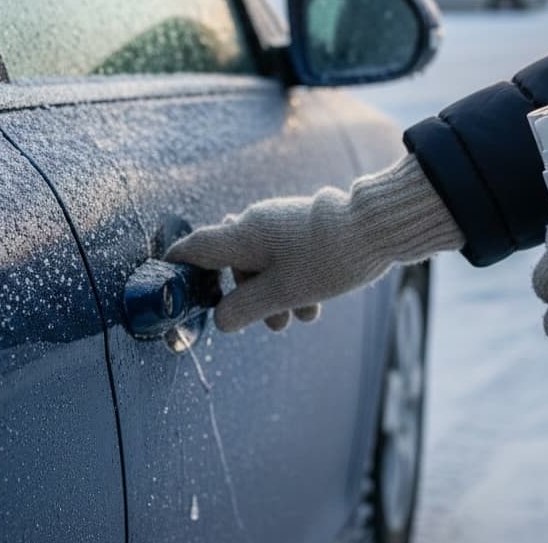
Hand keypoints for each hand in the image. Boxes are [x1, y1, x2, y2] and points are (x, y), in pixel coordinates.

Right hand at [165, 155, 462, 332]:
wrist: (378, 229)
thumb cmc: (326, 259)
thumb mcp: (282, 293)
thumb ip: (244, 309)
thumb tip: (220, 321)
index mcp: (242, 233)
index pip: (194, 248)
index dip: (177, 268)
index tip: (169, 285)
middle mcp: (256, 222)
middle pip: (232, 263)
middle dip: (246, 297)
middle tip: (269, 323)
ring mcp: (281, 223)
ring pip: (263, 265)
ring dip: (275, 295)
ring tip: (300, 318)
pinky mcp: (303, 228)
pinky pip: (285, 258)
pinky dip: (293, 282)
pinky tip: (315, 303)